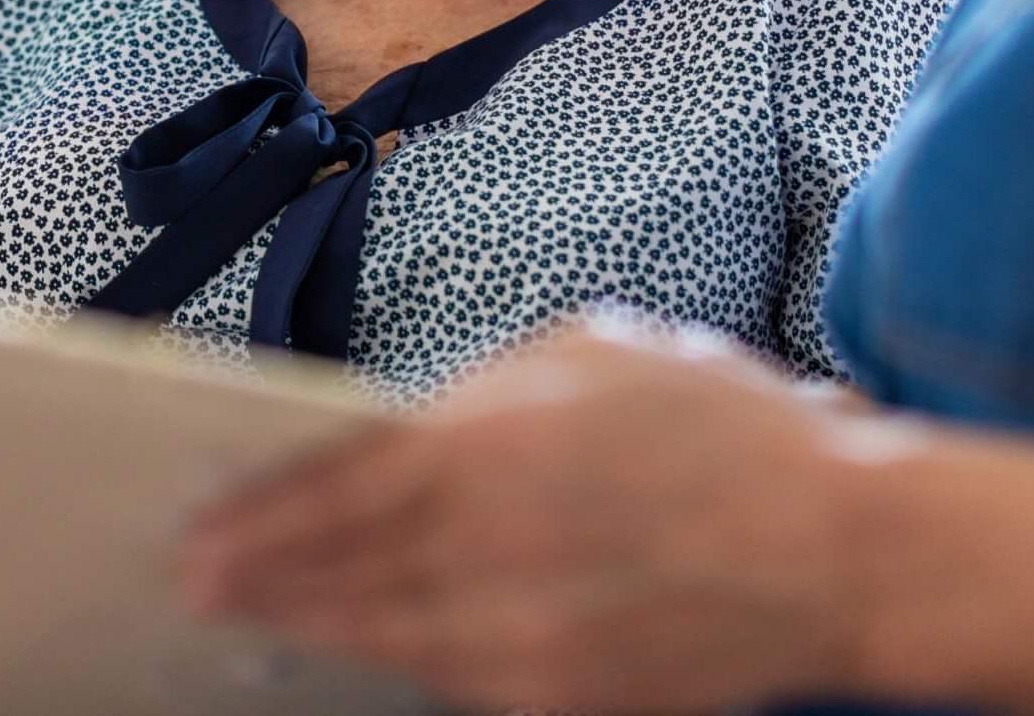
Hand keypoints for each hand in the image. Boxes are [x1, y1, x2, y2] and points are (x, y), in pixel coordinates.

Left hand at [182, 320, 892, 713]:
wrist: (840, 548)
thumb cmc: (712, 422)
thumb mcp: (584, 352)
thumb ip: (479, 392)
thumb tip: (403, 428)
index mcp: (492, 444)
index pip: (340, 486)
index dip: (262, 510)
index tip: (199, 522)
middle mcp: (493, 548)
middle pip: (343, 571)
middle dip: (262, 576)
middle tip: (193, 577)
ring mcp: (528, 638)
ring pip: (385, 634)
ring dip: (311, 623)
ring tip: (254, 611)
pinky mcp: (565, 698)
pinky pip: (448, 678)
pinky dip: (390, 655)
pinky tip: (358, 639)